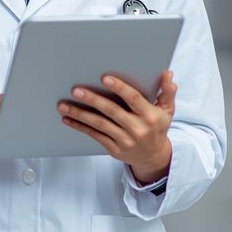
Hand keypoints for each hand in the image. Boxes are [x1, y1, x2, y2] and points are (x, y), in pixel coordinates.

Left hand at [58, 70, 176, 183]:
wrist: (154, 157)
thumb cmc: (157, 127)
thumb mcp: (167, 110)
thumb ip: (167, 91)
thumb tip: (167, 74)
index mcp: (150, 116)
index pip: (134, 99)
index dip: (119, 88)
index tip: (105, 78)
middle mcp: (137, 129)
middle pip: (112, 111)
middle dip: (93, 99)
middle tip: (76, 90)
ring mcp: (125, 140)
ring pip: (99, 124)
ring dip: (80, 114)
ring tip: (64, 105)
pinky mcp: (114, 149)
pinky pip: (95, 135)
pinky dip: (80, 127)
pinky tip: (68, 119)